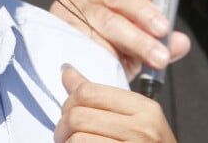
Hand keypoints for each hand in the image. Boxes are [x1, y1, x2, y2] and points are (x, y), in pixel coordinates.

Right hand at [49, 0, 190, 80]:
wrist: (66, 50)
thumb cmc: (105, 42)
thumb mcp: (132, 38)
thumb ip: (156, 39)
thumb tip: (181, 41)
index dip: (143, 11)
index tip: (163, 28)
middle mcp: (78, 2)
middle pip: (108, 19)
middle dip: (137, 39)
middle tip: (159, 57)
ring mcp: (62, 20)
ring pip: (91, 37)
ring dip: (114, 55)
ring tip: (132, 68)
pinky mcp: (52, 39)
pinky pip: (74, 52)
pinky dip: (92, 62)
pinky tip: (105, 71)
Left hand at [54, 65, 176, 141]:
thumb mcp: (133, 118)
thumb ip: (98, 95)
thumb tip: (67, 72)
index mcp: (145, 109)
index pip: (88, 92)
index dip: (69, 101)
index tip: (67, 111)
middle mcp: (144, 130)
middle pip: (78, 116)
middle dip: (62, 126)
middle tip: (64, 134)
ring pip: (77, 139)